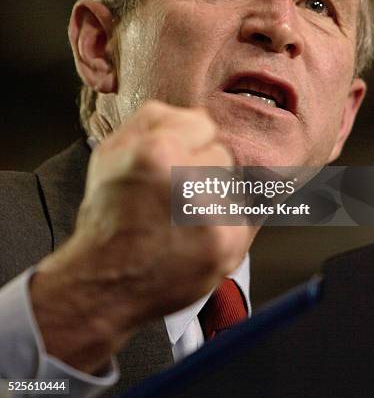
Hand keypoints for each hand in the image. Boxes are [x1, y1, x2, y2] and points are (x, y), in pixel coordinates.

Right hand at [31, 101, 255, 372]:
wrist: (108, 282)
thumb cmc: (109, 214)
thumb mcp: (111, 150)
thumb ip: (156, 118)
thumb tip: (201, 115)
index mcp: (157, 152)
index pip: (203, 124)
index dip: (184, 144)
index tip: (168, 164)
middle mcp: (187, 182)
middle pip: (221, 155)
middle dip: (199, 170)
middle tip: (170, 196)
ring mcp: (212, 218)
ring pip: (232, 185)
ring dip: (212, 197)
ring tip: (180, 219)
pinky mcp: (228, 247)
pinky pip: (242, 216)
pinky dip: (223, 224)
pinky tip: (193, 237)